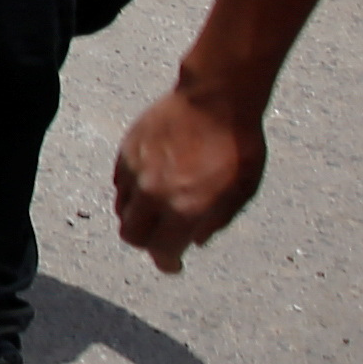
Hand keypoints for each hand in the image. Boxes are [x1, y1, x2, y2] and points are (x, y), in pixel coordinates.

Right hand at [110, 80, 265, 271]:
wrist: (216, 99)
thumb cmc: (238, 144)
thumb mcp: (241, 191)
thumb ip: (216, 221)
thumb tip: (195, 240)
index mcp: (184, 208)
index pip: (161, 251)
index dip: (167, 263)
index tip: (173, 265)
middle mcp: (154, 193)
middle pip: (131, 234)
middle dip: (146, 242)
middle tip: (162, 236)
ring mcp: (136, 171)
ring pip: (123, 209)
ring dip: (138, 215)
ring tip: (158, 206)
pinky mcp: (127, 151)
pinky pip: (121, 182)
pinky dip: (132, 190)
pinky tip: (151, 181)